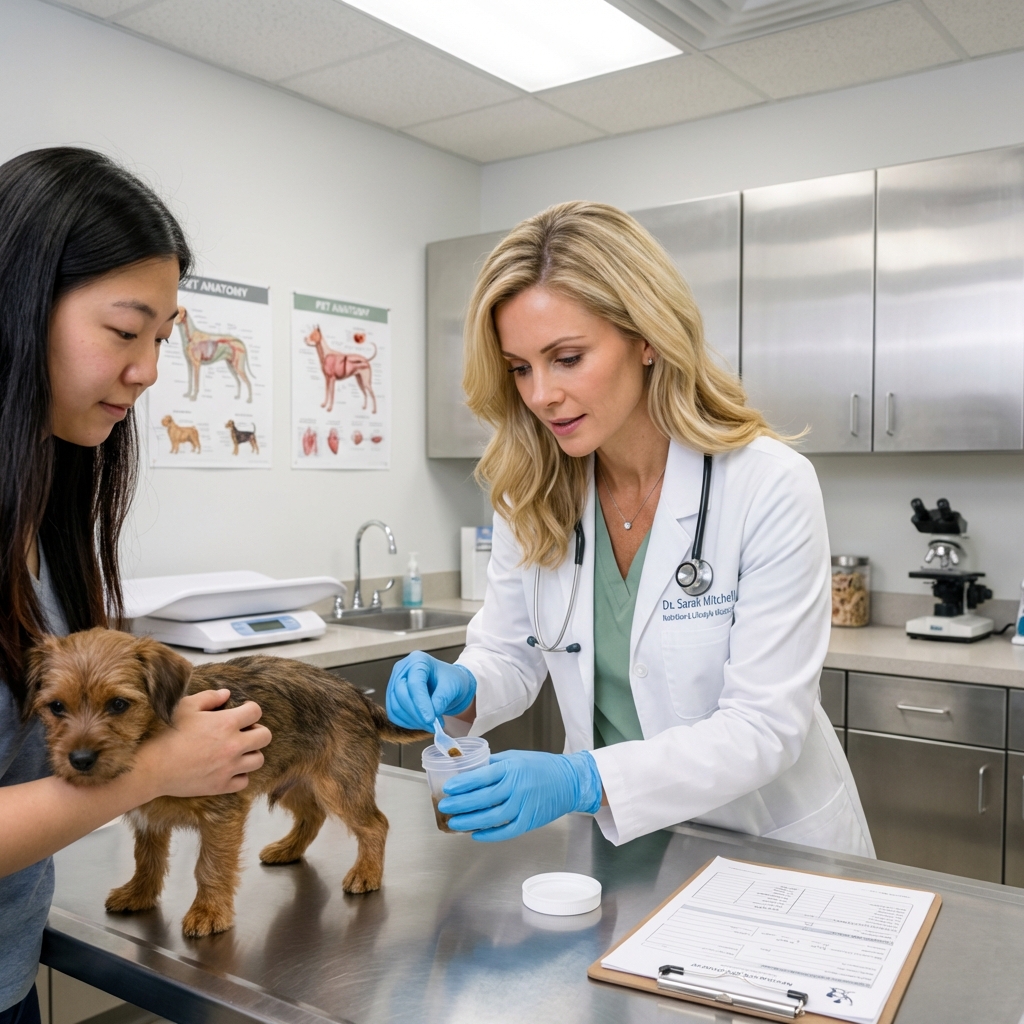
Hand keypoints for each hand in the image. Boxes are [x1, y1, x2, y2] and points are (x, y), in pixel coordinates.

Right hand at [134, 689, 271, 799]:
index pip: (256, 711)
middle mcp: (233, 745)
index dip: (249, 710)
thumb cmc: (166, 734)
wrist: (150, 767)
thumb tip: (226, 694)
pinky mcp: (221, 786)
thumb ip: (210, 697)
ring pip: (258, 760)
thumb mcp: (186, 707)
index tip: (241, 713)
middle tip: (242, 732)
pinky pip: (244, 781)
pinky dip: (239, 775)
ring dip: (250, 753)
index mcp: (227, 723)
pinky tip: (227, 768)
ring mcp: (229, 767)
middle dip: (256, 731)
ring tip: (235, 751)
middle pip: (265, 736)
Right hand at [386, 651, 475, 729]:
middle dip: (416, 714)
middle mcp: (402, 669)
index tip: (430, 719)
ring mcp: (394, 683)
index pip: (414, 683)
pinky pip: (394, 714)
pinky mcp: (393, 697)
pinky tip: (422, 723)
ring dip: (412, 721)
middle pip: (401, 694)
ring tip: (431, 725)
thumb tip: (432, 714)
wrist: (447, 686)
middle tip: (432, 726)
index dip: (421, 703)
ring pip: (395, 707)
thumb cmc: (451, 680)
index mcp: (418, 660)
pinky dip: (407, 723)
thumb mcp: (453, 686)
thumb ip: (442, 698)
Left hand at [438, 750, 601, 841]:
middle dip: (460, 804)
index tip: (448, 788)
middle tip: (445, 806)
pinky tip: (476, 834)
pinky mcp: (529, 821)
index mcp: (511, 768)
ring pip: (492, 817)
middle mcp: (516, 787)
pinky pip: (506, 831)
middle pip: (483, 798)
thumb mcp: (516, 756)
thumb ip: (494, 764)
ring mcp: (523, 805)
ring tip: (455, 822)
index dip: (463, 784)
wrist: (569, 781)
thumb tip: (471, 770)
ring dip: (470, 821)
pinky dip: (490, 834)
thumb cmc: (542, 766)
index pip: (482, 776)